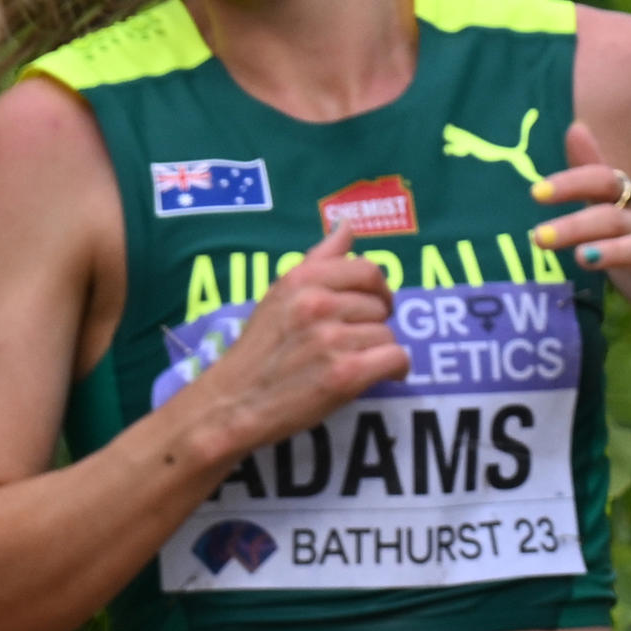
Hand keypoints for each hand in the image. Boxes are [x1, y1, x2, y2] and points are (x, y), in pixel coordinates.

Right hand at [187, 242, 411, 454]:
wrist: (233, 403)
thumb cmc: (259, 350)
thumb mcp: (279, 294)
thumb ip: (318, 260)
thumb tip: (347, 226)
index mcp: (302, 279)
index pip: (368, 270)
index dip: (378, 291)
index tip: (373, 306)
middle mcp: (317, 304)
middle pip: (379, 306)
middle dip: (374, 325)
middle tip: (355, 342)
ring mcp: (331, 339)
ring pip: (387, 334)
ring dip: (378, 351)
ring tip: (355, 362)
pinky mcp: (344, 374)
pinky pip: (396, 359)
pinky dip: (396, 369)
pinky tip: (384, 376)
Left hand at [529, 117, 630, 351]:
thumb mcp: (619, 215)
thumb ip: (594, 178)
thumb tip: (574, 127)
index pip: (607, 183)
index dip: (574, 183)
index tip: (536, 192)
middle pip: (615, 217)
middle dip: (576, 224)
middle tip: (537, 236)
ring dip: (612, 253)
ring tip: (582, 258)